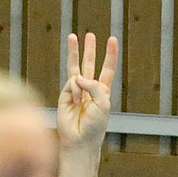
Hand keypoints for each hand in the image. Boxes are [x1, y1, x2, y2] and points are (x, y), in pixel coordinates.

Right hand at [57, 32, 118, 149]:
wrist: (79, 140)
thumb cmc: (95, 126)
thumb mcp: (103, 103)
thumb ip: (94, 85)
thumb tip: (77, 76)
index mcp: (103, 92)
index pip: (107, 70)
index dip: (110, 55)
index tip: (112, 40)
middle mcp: (89, 90)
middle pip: (90, 64)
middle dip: (90, 50)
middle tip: (90, 35)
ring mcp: (76, 91)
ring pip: (75, 67)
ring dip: (74, 51)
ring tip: (73, 36)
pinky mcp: (65, 94)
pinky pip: (71, 82)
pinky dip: (76, 89)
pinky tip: (76, 101)